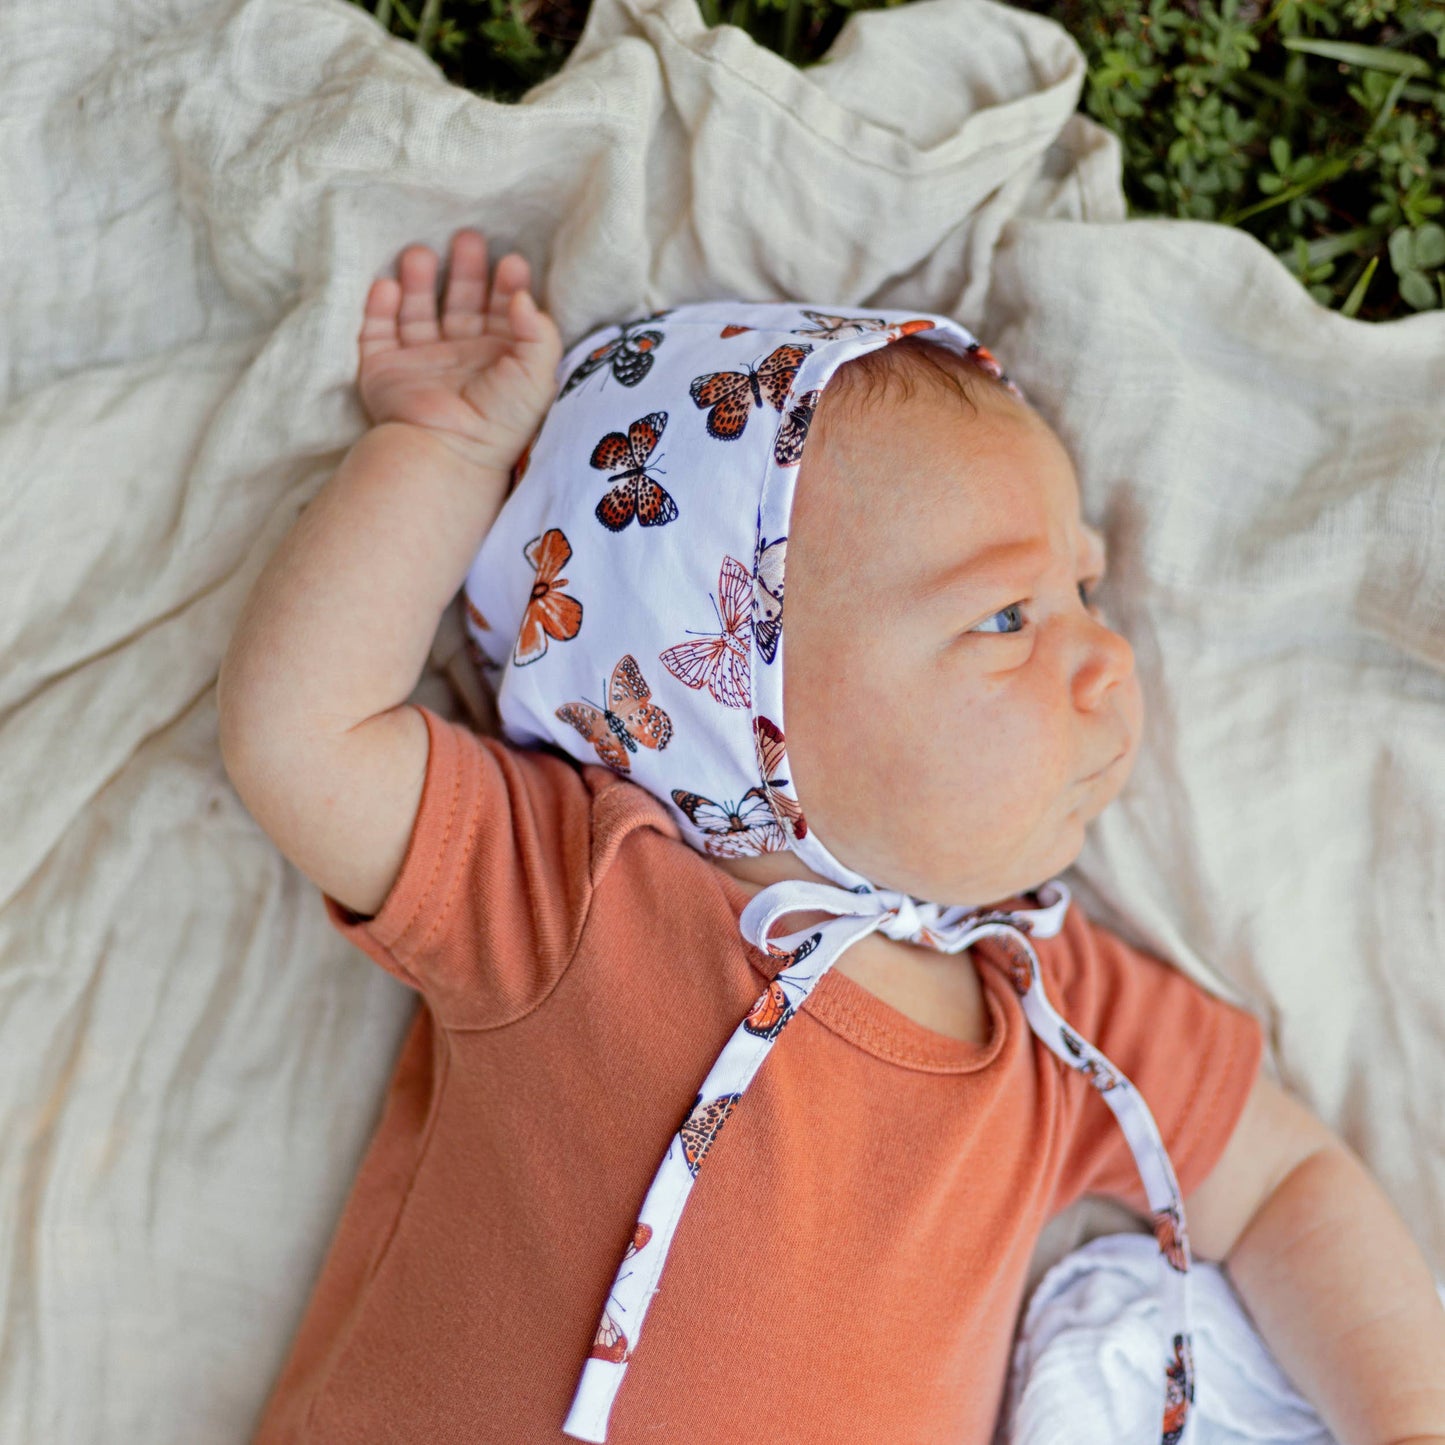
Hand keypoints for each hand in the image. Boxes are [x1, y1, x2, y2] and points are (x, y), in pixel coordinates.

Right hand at [357, 229, 562, 476]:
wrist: (447, 450)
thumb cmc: (500, 418)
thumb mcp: (537, 376)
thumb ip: (538, 333)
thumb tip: (523, 296)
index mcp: (498, 360)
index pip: (503, 311)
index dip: (507, 285)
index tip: (512, 261)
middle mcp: (460, 358)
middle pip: (462, 302)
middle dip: (466, 269)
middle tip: (468, 237)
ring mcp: (421, 364)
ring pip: (418, 311)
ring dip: (419, 279)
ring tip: (421, 253)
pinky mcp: (385, 371)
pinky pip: (377, 332)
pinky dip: (379, 306)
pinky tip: (387, 284)